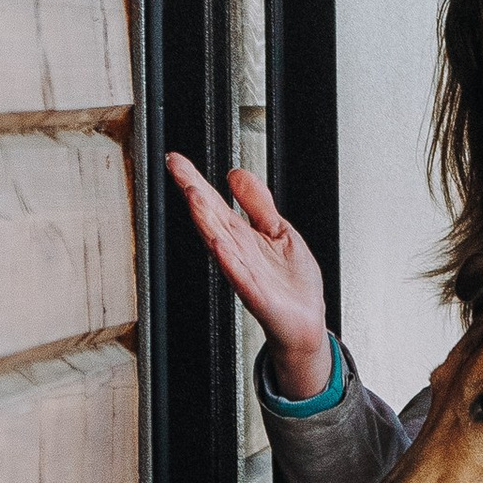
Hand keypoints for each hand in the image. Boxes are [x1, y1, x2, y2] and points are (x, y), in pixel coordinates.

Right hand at [166, 151, 333, 399]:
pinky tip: (219, 243)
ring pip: (221, 242)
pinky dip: (229, 259)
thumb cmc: (291, 283)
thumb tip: (236, 174)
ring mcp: (245, 272)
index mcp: (242, 236)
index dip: (195, 180)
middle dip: (195, 193)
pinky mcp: (257, 293)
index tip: (177, 160)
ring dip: (206, 220)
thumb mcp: (279, 231)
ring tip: (194, 195)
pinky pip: (239, 274)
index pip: (214, 203)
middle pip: (211, 218)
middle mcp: (238, 252)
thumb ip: (258, 203)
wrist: (306, 322)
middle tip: (178, 170)